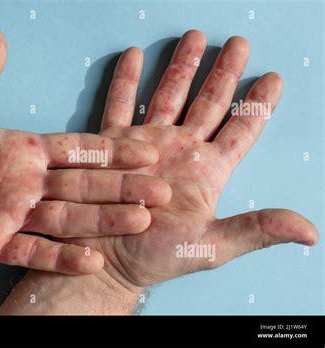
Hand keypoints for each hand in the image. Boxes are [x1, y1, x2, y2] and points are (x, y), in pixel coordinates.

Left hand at [0, 27, 169, 275]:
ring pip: (68, 219)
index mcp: (23, 152)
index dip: (112, 151)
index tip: (147, 149)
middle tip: (162, 190)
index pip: (77, 150)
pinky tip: (93, 259)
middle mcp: (26, 184)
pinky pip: (35, 252)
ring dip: (104, 222)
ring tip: (139, 222)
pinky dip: (62, 257)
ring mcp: (14, 216)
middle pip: (84, 186)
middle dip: (123, 187)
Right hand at [67, 30, 318, 288]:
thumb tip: (309, 230)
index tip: (274, 79)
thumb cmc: (158, 256)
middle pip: (208, 102)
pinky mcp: (114, 145)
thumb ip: (256, 230)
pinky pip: (119, 106)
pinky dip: (125, 80)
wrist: (108, 261)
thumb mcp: (210, 246)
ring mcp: (147, 144)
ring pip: (168, 95)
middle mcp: (180, 151)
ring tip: (194, 38)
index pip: (241, 130)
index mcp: (207, 171)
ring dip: (181, 66)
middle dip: (225, 72)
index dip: (258, 105)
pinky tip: (133, 56)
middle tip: (239, 44)